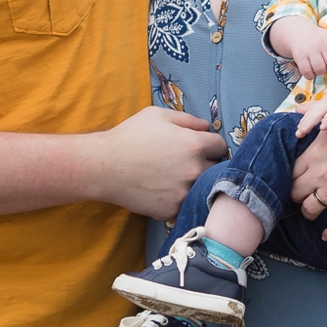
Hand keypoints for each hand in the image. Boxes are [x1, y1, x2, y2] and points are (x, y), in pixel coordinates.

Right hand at [81, 107, 224, 220]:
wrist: (105, 167)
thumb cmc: (131, 136)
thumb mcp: (159, 115)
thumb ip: (188, 119)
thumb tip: (206, 126)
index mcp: (194, 145)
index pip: (220, 146)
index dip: (211, 144)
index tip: (203, 147)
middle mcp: (194, 170)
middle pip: (216, 169)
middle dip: (207, 164)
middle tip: (190, 162)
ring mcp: (184, 193)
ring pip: (203, 189)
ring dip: (196, 184)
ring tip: (179, 178)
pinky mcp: (172, 210)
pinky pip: (186, 204)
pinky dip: (181, 199)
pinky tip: (167, 191)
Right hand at [268, 16, 326, 76]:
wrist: (300, 33)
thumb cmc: (321, 40)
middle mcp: (322, 42)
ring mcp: (310, 49)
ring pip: (320, 69)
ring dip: (320, 72)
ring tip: (319, 67)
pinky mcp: (300, 56)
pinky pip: (308, 72)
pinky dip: (310, 75)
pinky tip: (311, 70)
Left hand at [290, 123, 326, 239]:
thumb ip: (312, 123)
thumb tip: (296, 111)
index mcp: (314, 153)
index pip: (289, 173)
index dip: (290, 179)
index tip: (295, 181)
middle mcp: (322, 172)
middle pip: (295, 193)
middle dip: (296, 196)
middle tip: (302, 196)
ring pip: (311, 210)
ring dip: (309, 213)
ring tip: (312, 211)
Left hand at [292, 92, 326, 138]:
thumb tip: (326, 127)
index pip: (313, 111)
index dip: (305, 120)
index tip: (298, 130)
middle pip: (314, 112)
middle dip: (305, 123)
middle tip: (297, 133)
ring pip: (320, 112)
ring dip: (311, 122)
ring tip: (303, 131)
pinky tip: (323, 127)